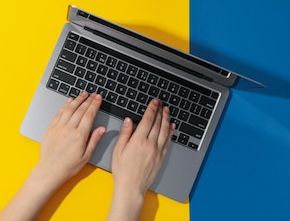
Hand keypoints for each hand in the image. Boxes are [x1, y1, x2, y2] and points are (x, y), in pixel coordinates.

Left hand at [0, 91, 105, 220]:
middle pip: (80, 110)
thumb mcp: (86, 156)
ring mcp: (58, 127)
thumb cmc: (68, 166)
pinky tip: (69, 101)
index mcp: (79, 136)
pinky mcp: (50, 128)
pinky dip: (65, 106)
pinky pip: (59, 113)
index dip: (94, 105)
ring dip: (77, 100)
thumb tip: (102, 129)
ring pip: (69, 109)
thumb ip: (94, 141)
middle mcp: (68, 129)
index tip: (98, 98)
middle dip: (88, 100)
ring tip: (83, 94)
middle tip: (93, 94)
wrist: (50, 170)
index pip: (89, 115)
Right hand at [108, 99, 174, 220]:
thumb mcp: (118, 150)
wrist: (132, 187)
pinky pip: (167, 141)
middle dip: (159, 111)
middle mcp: (150, 144)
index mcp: (138, 141)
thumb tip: (128, 121)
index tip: (154, 102)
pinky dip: (170, 132)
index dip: (151, 109)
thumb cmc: (122, 170)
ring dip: (166, 119)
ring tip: (167, 111)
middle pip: (157, 123)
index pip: (147, 120)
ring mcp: (157, 151)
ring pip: (164, 131)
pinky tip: (171, 126)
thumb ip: (125, 134)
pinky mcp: (161, 157)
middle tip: (161, 103)